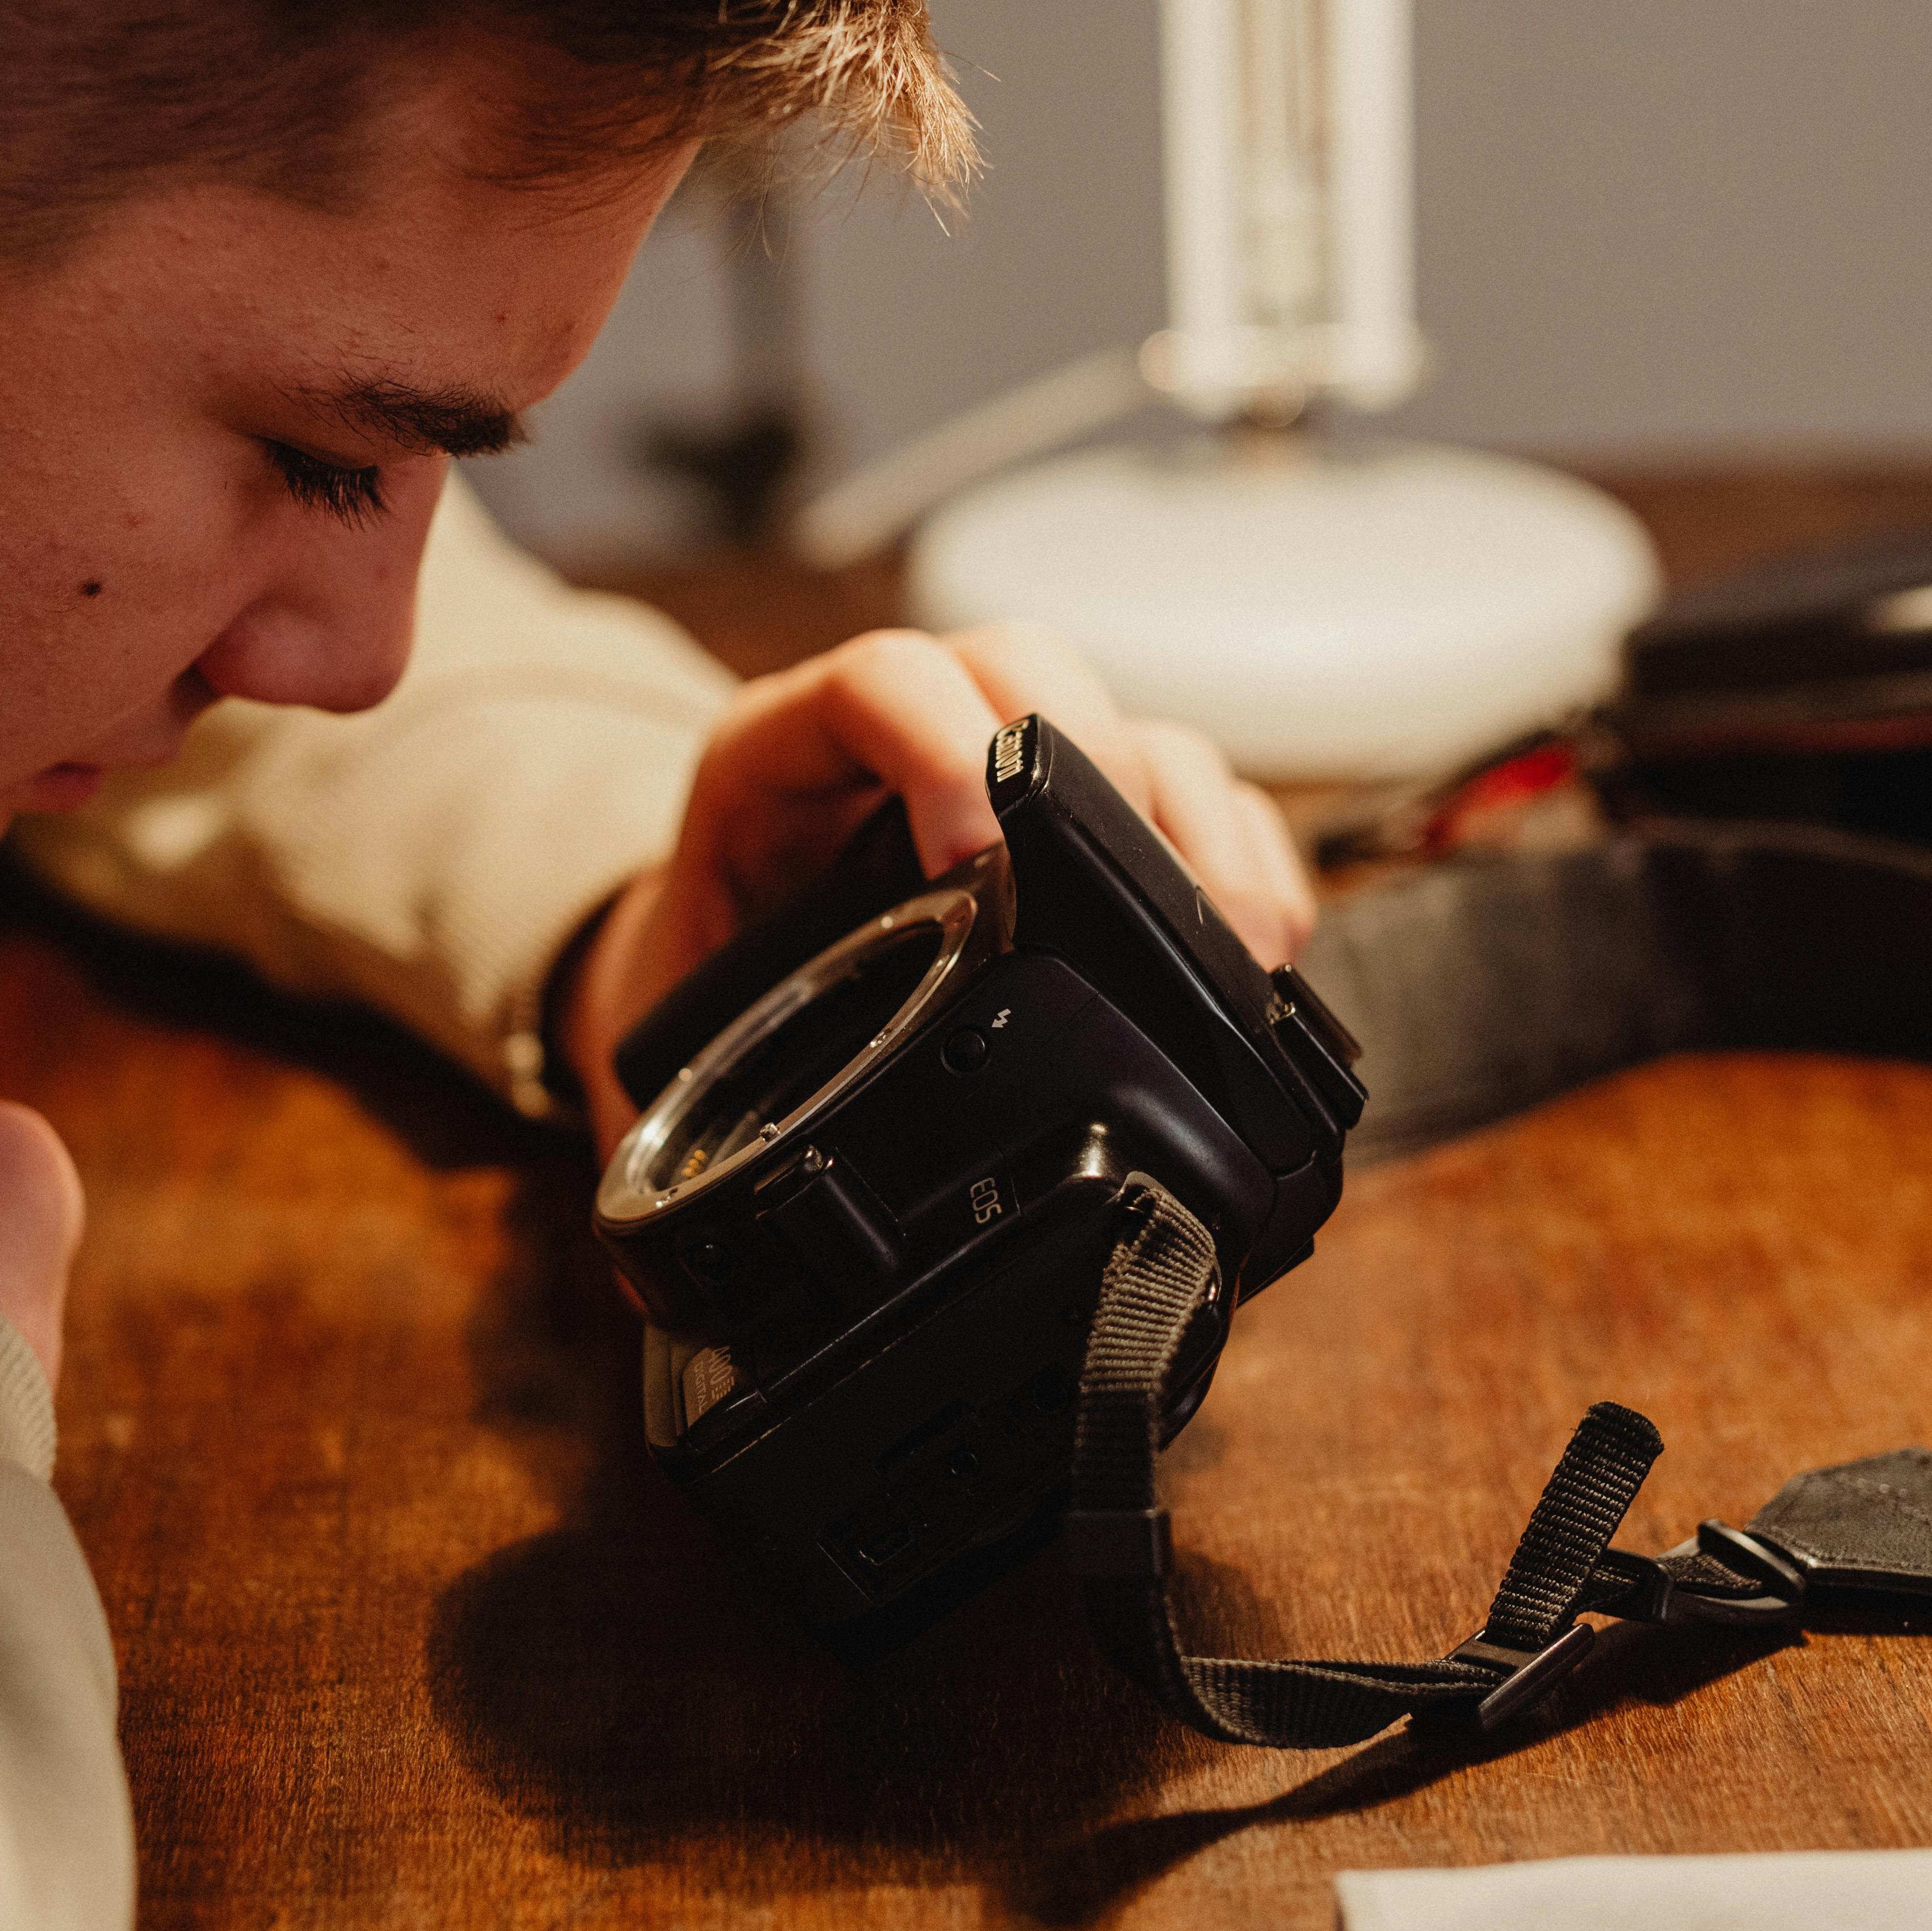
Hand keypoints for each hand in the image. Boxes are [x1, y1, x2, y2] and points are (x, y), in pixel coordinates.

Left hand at [559, 623, 1317, 1153]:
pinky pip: (1194, 794)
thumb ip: (678, 1095)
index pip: (875, 685)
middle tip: (1138, 907)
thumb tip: (672, 1260)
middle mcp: (910, 735)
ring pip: (1128, 723)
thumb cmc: (696, 994)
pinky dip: (1241, 855)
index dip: (937, 745)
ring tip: (1241, 946)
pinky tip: (1263, 945)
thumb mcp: (668, 1023)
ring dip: (1198, 827)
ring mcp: (1013, 769)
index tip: (974, 863)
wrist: (710, 982)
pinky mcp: (1091, 819)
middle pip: (1027, 670)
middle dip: (1101, 769)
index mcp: (784, 760)